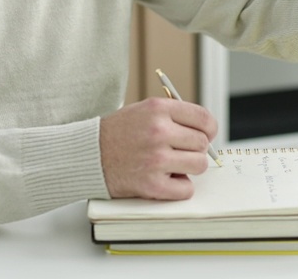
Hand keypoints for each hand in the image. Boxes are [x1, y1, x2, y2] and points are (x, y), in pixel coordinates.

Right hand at [99, 97, 218, 199]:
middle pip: (202, 143)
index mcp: (158, 109)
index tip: (205, 135)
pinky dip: (179, 187)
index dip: (209, 130)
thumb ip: (174, 116)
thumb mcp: (144, 110)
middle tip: (179, 151)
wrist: (88, 155)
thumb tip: (207, 133)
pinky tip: (165, 179)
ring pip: (199, 165)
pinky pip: (186, 189)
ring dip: (189, 168)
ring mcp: (155, 159)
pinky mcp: (151, 184)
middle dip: (195, 149)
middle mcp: (158, 131)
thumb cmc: (118, 133)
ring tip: (171, 165)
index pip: (204, 119)